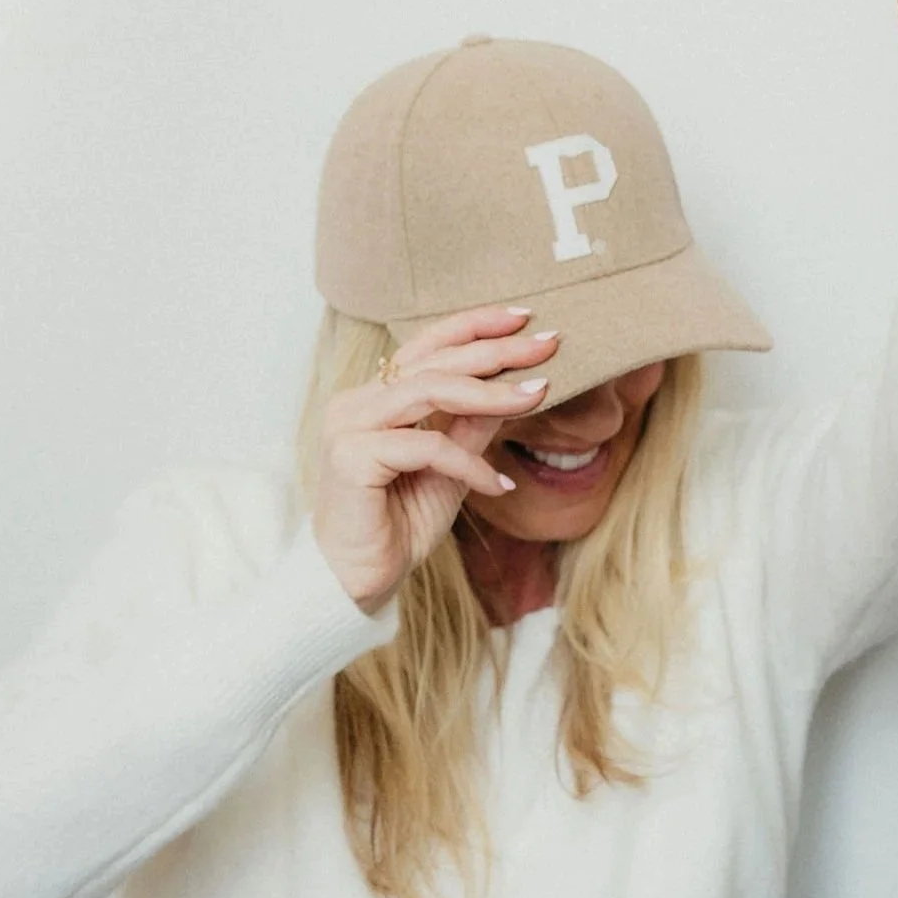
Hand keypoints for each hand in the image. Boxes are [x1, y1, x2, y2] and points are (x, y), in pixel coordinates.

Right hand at [312, 310, 559, 609]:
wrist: (358, 580)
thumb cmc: (399, 524)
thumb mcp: (451, 467)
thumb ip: (473, 426)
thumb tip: (519, 387)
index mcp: (377, 398)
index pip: (428, 346)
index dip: (475, 326)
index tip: (525, 317)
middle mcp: (357, 402)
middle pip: (434, 361)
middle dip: (496, 350)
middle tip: (547, 345)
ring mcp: (350, 426)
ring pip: (429, 390)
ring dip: (490, 393)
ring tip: (536, 395)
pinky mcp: (351, 456)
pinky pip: (426, 447)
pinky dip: (469, 464)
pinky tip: (499, 486)